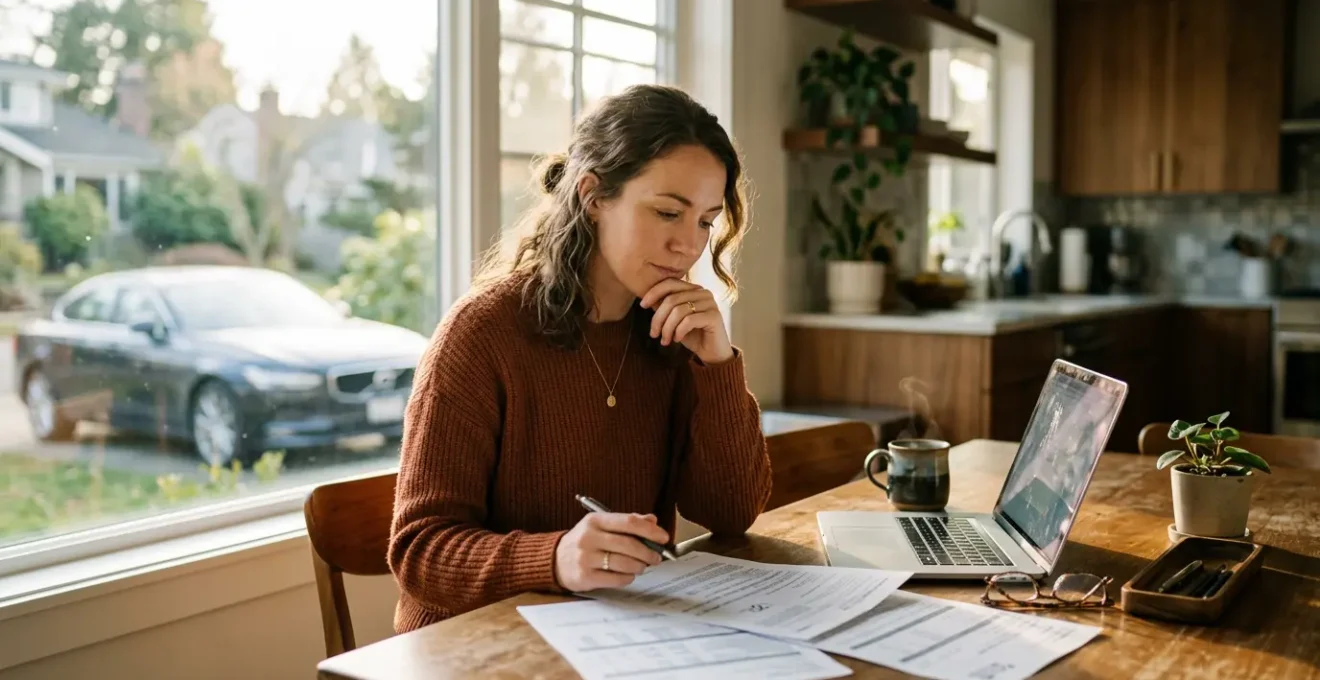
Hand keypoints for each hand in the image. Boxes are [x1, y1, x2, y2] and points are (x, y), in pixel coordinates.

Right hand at [554, 512, 668, 592]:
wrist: (554, 560)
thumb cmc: (584, 542)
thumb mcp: (601, 526)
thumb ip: (627, 522)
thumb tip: (652, 521)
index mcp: (595, 520)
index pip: (629, 522)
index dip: (650, 531)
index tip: (663, 537)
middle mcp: (589, 537)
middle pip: (629, 544)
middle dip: (648, 552)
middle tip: (657, 557)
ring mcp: (586, 558)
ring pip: (625, 563)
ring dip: (640, 566)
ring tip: (642, 566)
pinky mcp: (585, 577)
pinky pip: (616, 578)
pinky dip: (628, 577)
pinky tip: (627, 574)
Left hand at [640, 279, 733, 364]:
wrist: (712, 352)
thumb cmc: (692, 335)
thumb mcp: (674, 320)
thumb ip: (664, 308)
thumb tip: (647, 300)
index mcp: (693, 289)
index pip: (670, 283)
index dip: (654, 292)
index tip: (642, 305)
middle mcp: (703, 292)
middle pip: (672, 299)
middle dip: (658, 318)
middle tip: (653, 334)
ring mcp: (710, 303)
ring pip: (678, 311)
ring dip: (667, 328)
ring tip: (665, 340)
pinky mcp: (714, 316)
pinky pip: (688, 321)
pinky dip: (678, 331)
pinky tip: (677, 339)